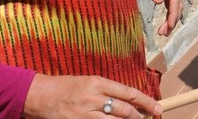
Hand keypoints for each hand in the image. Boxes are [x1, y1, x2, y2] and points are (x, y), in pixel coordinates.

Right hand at [23, 74, 162, 117]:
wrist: (40, 95)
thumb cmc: (66, 87)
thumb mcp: (89, 82)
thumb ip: (108, 91)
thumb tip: (130, 101)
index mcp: (98, 83)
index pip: (129, 93)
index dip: (146, 102)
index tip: (158, 108)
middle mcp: (93, 98)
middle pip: (125, 110)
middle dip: (140, 117)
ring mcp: (85, 114)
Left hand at [124, 0, 181, 36]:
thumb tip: (161, 2)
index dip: (173, 14)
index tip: (169, 26)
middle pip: (176, 4)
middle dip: (173, 19)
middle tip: (164, 33)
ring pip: (174, 5)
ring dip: (171, 18)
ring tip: (163, 32)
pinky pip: (169, 4)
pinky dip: (168, 14)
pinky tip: (164, 22)